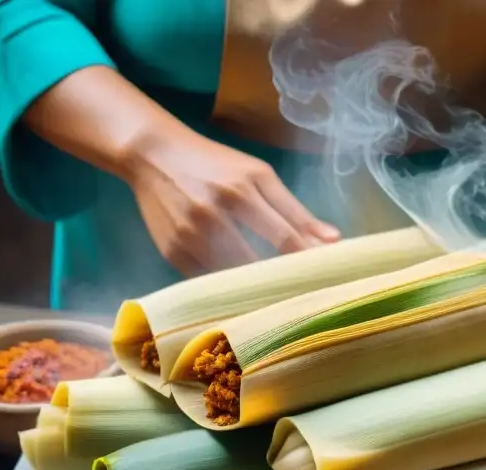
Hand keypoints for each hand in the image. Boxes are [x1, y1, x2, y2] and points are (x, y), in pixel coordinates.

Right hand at [125, 128, 339, 276]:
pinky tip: (242, 291)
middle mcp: (211, 215)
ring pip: (231, 279)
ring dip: (255, 289)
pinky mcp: (171, 254)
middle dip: (281, 280)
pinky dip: (226, 288)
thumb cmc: (214, 164)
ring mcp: (187, 237)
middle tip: (303, 294)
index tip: (326, 278)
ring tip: (275, 297)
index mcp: (239, 191)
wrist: (152, 156)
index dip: (306, 261)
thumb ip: (295, 210)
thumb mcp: (258, 175)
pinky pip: (208, 282)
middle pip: (257, 264)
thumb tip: (334, 240)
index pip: (284, 238)